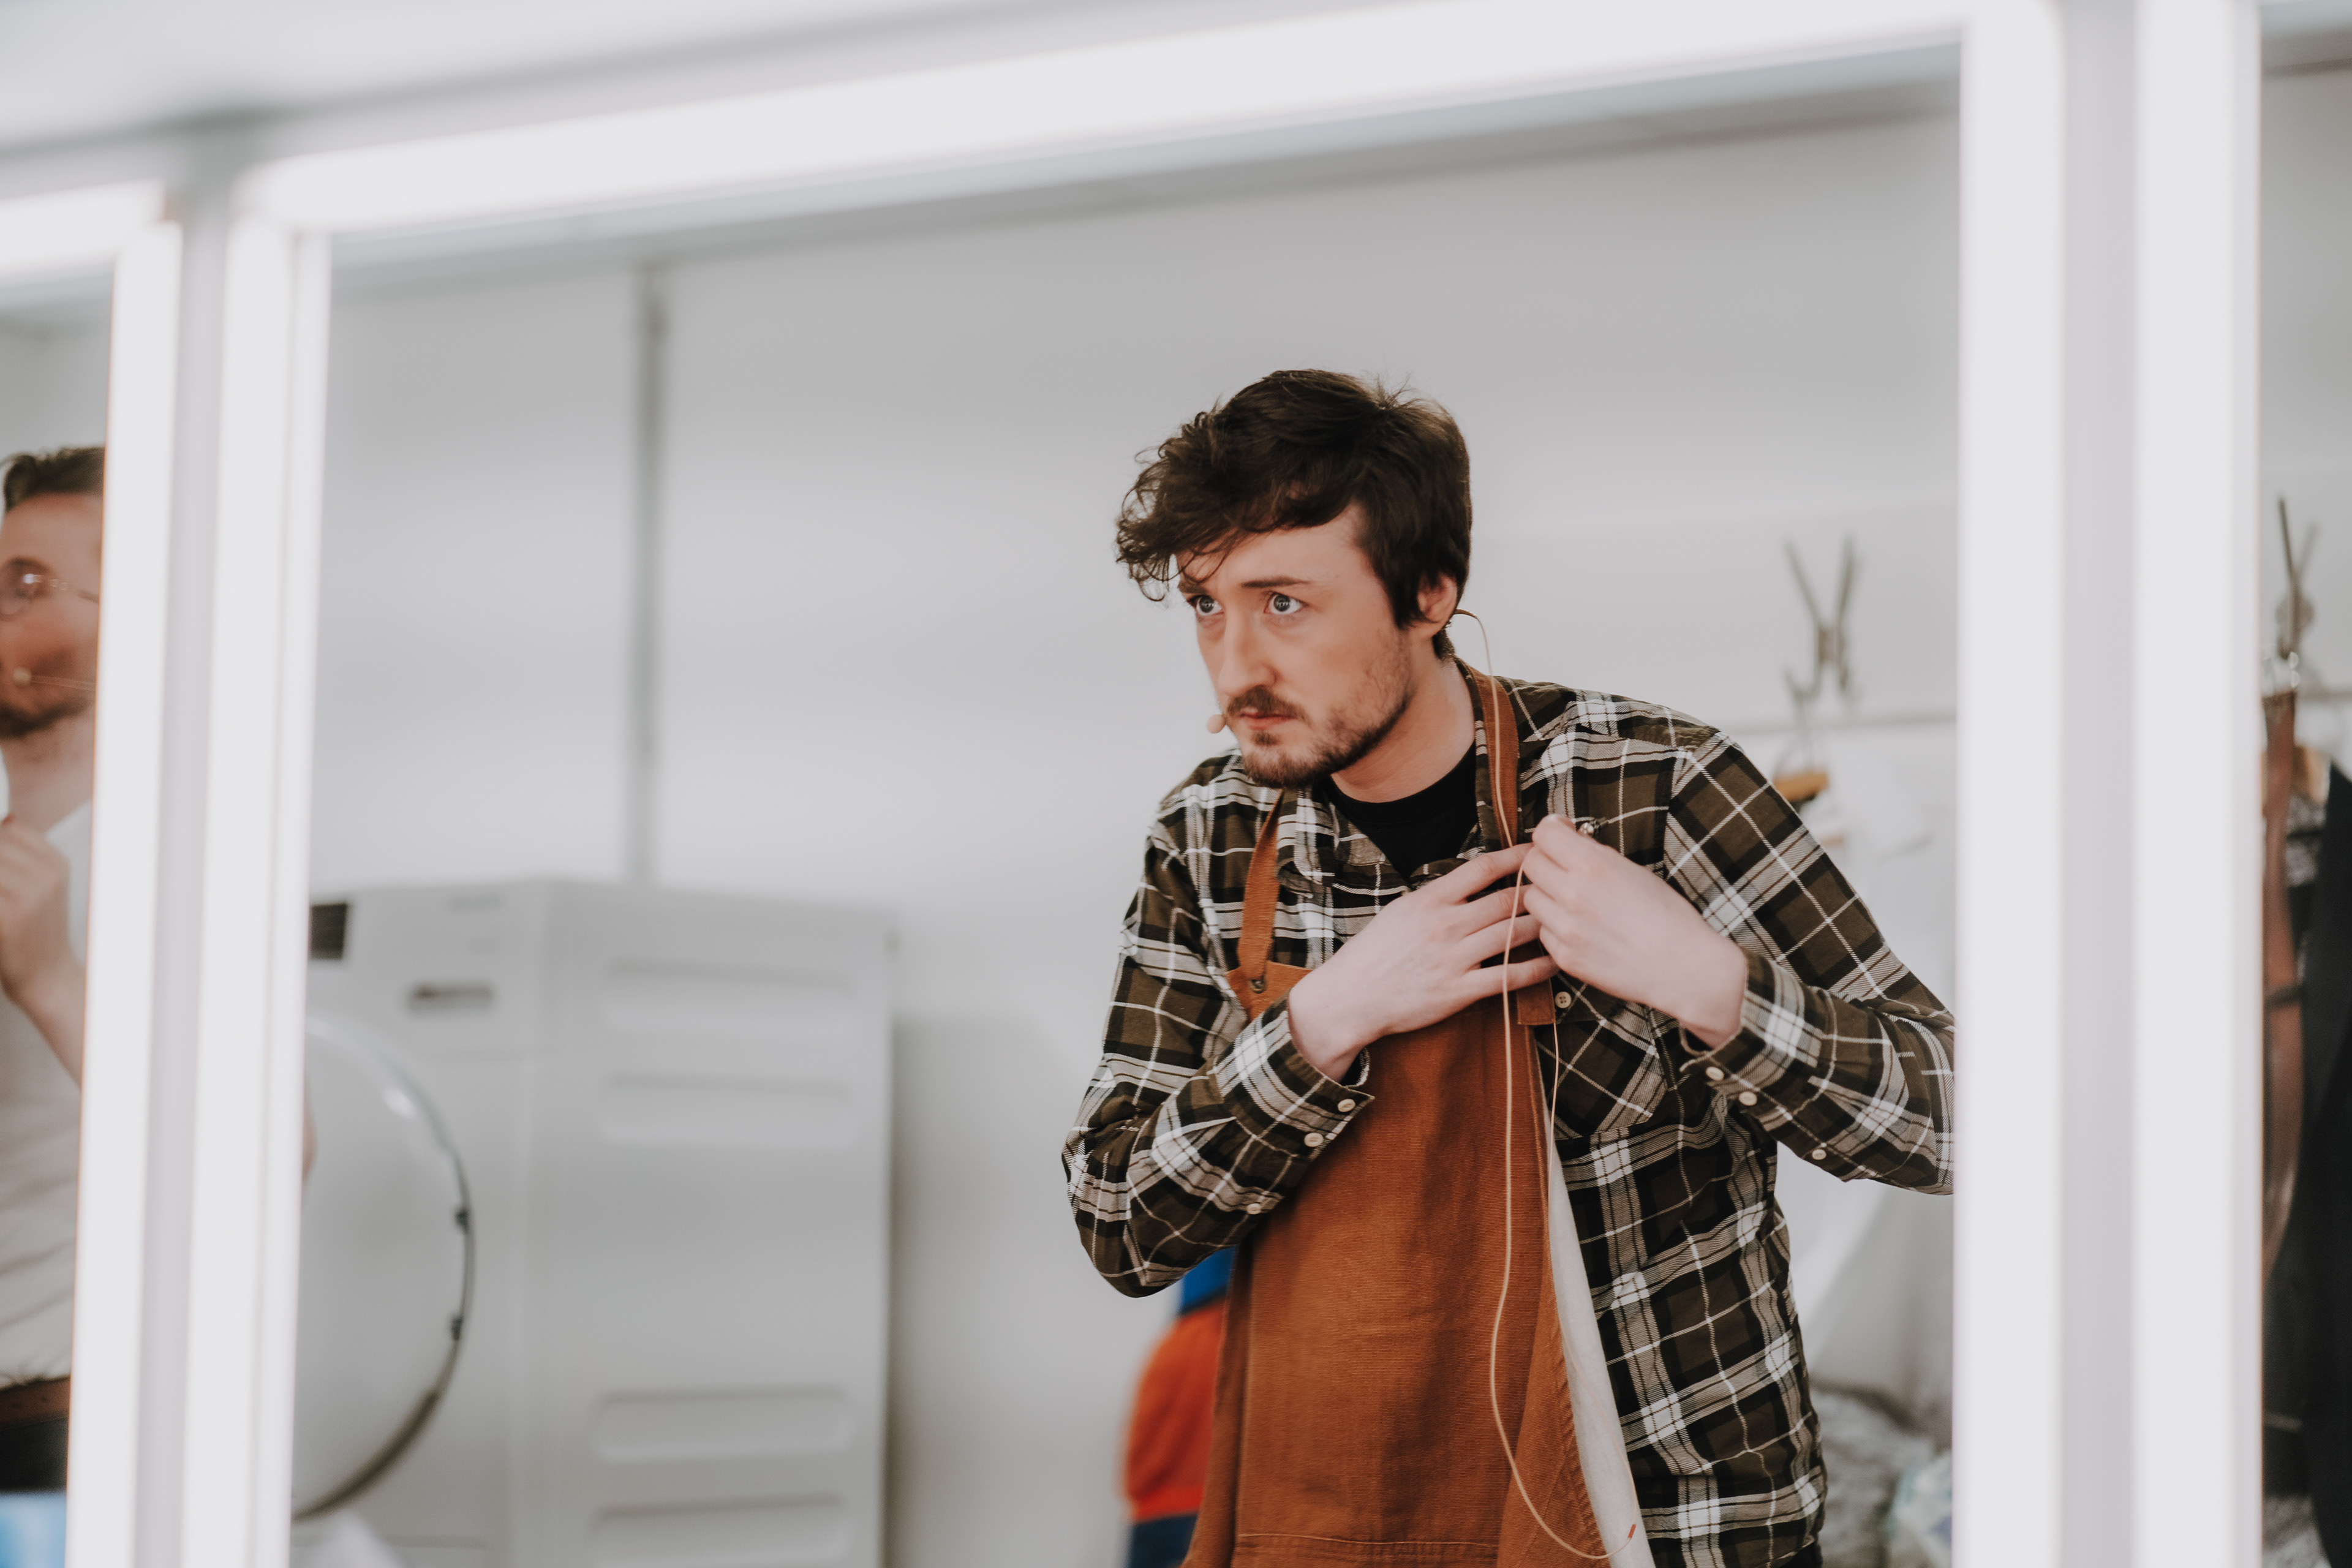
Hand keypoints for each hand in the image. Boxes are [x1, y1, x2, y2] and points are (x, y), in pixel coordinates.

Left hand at [0, 817, 84, 1081]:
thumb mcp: (42, 890)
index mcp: (55, 864)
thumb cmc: (37, 936)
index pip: (10, 826)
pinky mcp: (9, 919)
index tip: (0, 866)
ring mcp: (28, 896)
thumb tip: (2, 826)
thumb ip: (20, 860)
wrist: (49, 979)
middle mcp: (45, 875)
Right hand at [1286, 842, 1557, 1079]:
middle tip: (1564, 886)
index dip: (1515, 857)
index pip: (1482, 868)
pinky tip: (1555, 961)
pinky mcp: (1460, 991)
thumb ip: (1437, 898)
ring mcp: (1454, 958)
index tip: (1537, 852)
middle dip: (1540, 891)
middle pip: (1507, 900)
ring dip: (1545, 925)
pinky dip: (1538, 968)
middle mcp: (1445, 925)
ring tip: (1567, 919)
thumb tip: (1471, 882)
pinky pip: (1510, 976)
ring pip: (1514, 935)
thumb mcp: (1401, 912)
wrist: (1351, 998)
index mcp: (1429, 899)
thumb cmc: (1373, 954)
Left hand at [1520, 815, 1747, 1048]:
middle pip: (1530, 864)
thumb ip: (1597, 855)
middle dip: (1546, 861)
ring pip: (1531, 899)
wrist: (1682, 968)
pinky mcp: (1565, 957)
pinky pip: (1543, 932)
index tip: (1562, 834)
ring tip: (1574, 901)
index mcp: (1594, 867)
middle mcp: (1573, 895)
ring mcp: (1566, 929)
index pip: (1544, 834)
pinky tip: (1581, 928)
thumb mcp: (1635, 872)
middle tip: (1564, 867)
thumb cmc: (1668, 918)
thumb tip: (1572, 841)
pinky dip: (1555, 927)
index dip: (1551, 829)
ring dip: (1547, 895)